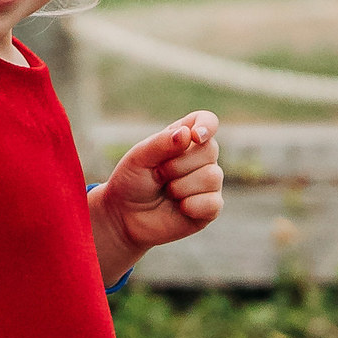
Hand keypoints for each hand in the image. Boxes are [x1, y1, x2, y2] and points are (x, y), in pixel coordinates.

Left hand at [95, 111, 222, 267]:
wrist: (124, 216)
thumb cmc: (132, 181)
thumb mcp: (139, 158)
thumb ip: (162, 143)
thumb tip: (188, 134)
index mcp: (185, 138)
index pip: (206, 122)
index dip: (206, 126)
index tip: (195, 136)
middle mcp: (201, 158)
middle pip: (209, 150)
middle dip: (178, 165)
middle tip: (158, 175)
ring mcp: (208, 183)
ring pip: (212, 177)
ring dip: (181, 187)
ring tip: (167, 191)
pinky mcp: (210, 208)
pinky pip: (213, 203)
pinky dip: (191, 206)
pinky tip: (179, 208)